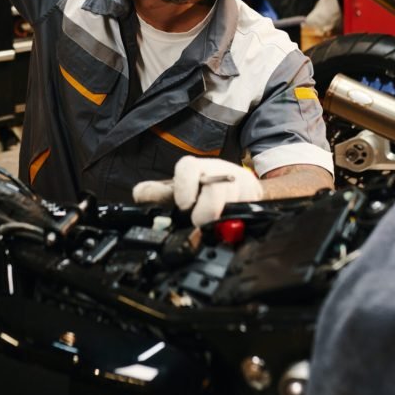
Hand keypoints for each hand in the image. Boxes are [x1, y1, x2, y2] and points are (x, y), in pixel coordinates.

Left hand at [132, 157, 263, 226]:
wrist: (237, 185)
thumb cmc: (203, 187)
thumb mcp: (178, 188)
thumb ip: (157, 193)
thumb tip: (140, 194)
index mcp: (196, 168)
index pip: (188, 168)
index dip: (185, 185)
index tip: (183, 203)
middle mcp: (219, 172)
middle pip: (216, 188)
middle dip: (208, 208)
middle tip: (199, 222)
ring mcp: (239, 184)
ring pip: (233, 201)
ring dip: (222, 218)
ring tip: (215, 226)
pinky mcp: (254, 196)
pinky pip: (248, 212)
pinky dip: (238, 223)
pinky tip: (231, 225)